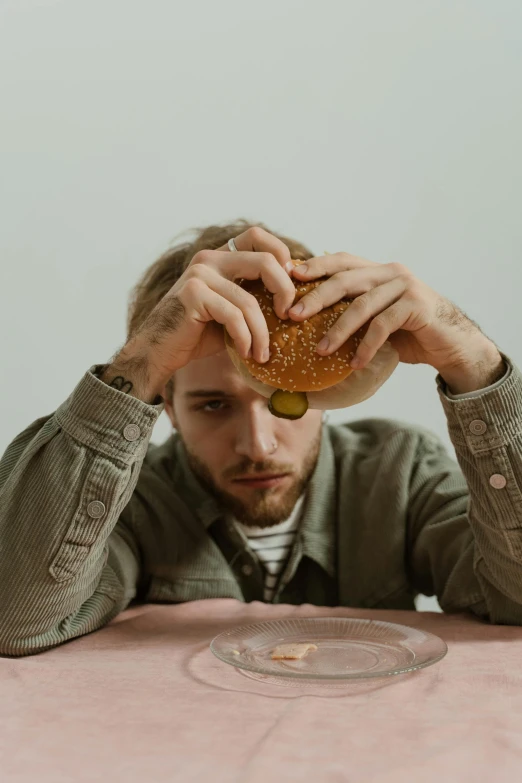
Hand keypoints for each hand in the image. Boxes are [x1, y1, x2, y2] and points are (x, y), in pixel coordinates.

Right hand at [105, 227, 295, 400]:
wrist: (158, 351)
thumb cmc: (198, 334)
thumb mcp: (232, 311)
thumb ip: (254, 297)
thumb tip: (293, 298)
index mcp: (220, 257)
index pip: (258, 236)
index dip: (282, 255)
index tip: (288, 288)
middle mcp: (209, 259)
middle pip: (264, 261)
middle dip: (284, 291)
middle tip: (288, 317)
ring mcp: (200, 274)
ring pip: (250, 300)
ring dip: (262, 333)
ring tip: (263, 353)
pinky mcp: (193, 294)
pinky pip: (234, 317)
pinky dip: (246, 339)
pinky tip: (246, 353)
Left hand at [288, 252, 502, 390]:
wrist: (450, 344)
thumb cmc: (408, 333)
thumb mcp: (376, 318)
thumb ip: (353, 311)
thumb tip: (308, 321)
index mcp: (378, 271)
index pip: (342, 261)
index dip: (316, 266)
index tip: (290, 274)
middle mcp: (391, 273)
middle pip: (346, 280)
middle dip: (316, 297)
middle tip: (294, 314)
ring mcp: (406, 287)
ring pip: (362, 305)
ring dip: (338, 330)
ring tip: (321, 350)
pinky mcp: (416, 306)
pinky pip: (383, 326)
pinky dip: (366, 346)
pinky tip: (354, 364)